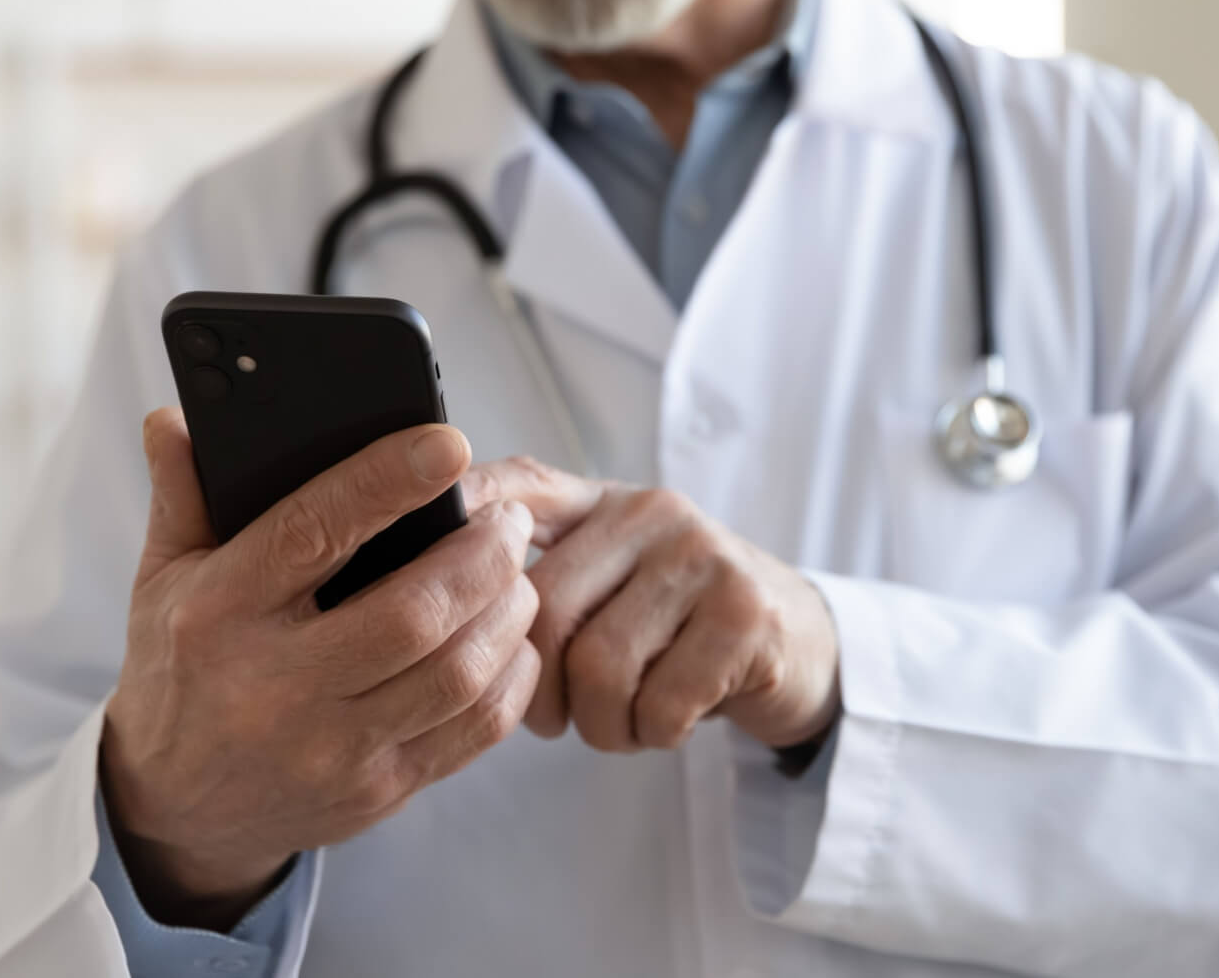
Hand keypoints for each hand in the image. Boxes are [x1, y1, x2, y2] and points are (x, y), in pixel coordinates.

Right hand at [101, 409, 538, 928]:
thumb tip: (176, 419)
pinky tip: (513, 636)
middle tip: (508, 519)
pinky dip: (512, 674)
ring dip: (508, 610)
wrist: (175, 809)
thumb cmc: (181, 670)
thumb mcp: (162, 580)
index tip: (448, 445)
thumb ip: (181, 496)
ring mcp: (332, 749)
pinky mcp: (379, 789)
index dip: (386, 483)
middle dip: (481, 554)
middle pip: (412, 614)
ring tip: (516, 570)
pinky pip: (474, 731)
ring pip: (456, 674)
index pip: (311, 535)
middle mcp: (275, 688)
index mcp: (219, 617)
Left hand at [461, 458, 838, 752]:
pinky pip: (659, 701)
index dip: (464, 512)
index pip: (518, 485)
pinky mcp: (747, 614)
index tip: (421, 558)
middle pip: (545, 608)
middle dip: (539, 690)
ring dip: (599, 724)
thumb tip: (430, 600)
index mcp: (604, 502)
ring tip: (619, 723)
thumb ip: (541, 574)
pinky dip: (651, 734)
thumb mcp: (614, 582)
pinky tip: (666, 722)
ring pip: (600, 664)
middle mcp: (652, 513)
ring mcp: (704, 558)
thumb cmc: (678, 626)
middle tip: (554, 718)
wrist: (798, 644)